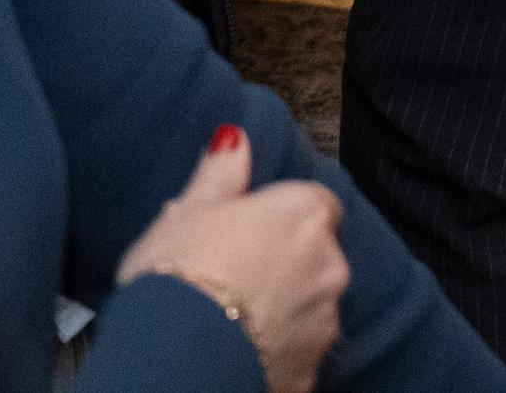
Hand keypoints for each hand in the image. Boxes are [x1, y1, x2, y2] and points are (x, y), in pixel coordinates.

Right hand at [117, 124, 347, 392]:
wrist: (177, 357)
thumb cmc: (180, 273)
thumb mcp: (187, 212)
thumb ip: (221, 173)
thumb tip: (235, 136)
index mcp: (302, 215)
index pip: (316, 204)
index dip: (285, 217)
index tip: (254, 231)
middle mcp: (329, 264)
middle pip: (318, 256)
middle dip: (288, 264)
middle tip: (235, 278)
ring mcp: (325, 321)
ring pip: (312, 307)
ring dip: (286, 310)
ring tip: (232, 321)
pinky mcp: (311, 370)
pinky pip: (299, 352)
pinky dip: (279, 352)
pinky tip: (241, 354)